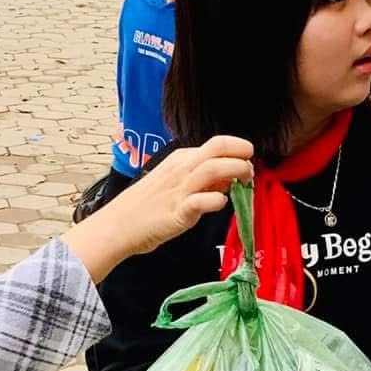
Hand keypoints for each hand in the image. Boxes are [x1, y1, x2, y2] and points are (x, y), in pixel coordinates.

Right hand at [66, 137, 255, 281]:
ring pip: (212, 169)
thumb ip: (203, 179)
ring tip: (245, 180)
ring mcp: (179, 189)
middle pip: (217, 148)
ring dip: (235, 171)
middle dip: (241, 152)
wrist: (119, 225)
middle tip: (251, 167)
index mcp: (181, 159)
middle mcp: (182, 169)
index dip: (237, 150)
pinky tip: (221, 203)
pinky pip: (201, 201)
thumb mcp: (175, 183)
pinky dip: (215, 200)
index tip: (246, 162)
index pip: (216, 144)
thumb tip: (230, 178)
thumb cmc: (147, 206)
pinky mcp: (177, 212)